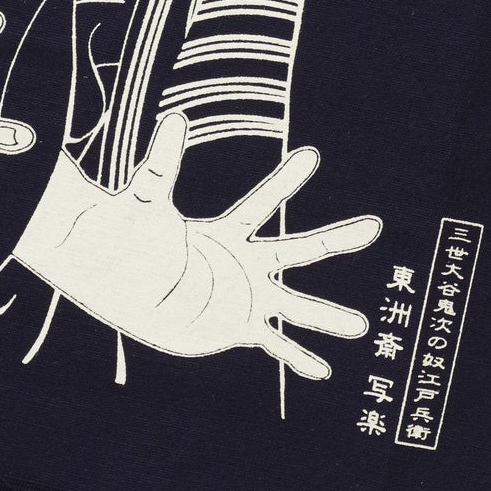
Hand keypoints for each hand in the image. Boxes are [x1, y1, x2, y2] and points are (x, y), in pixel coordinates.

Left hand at [14, 111, 378, 379]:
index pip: (261, 204)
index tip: (310, 154)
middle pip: (297, 249)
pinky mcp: (233, 327)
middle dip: (336, 239)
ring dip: (326, 316)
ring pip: (294, 306)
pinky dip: (297, 357)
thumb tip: (175, 119)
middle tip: (374, 225)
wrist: (116, 279)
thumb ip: (161, 168)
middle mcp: (243, 263)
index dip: (284, 181)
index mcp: (225, 233)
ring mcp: (242, 297)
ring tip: (361, 326)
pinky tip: (320, 371)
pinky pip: (271, 344)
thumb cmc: (126, 235)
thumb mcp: (146, 202)